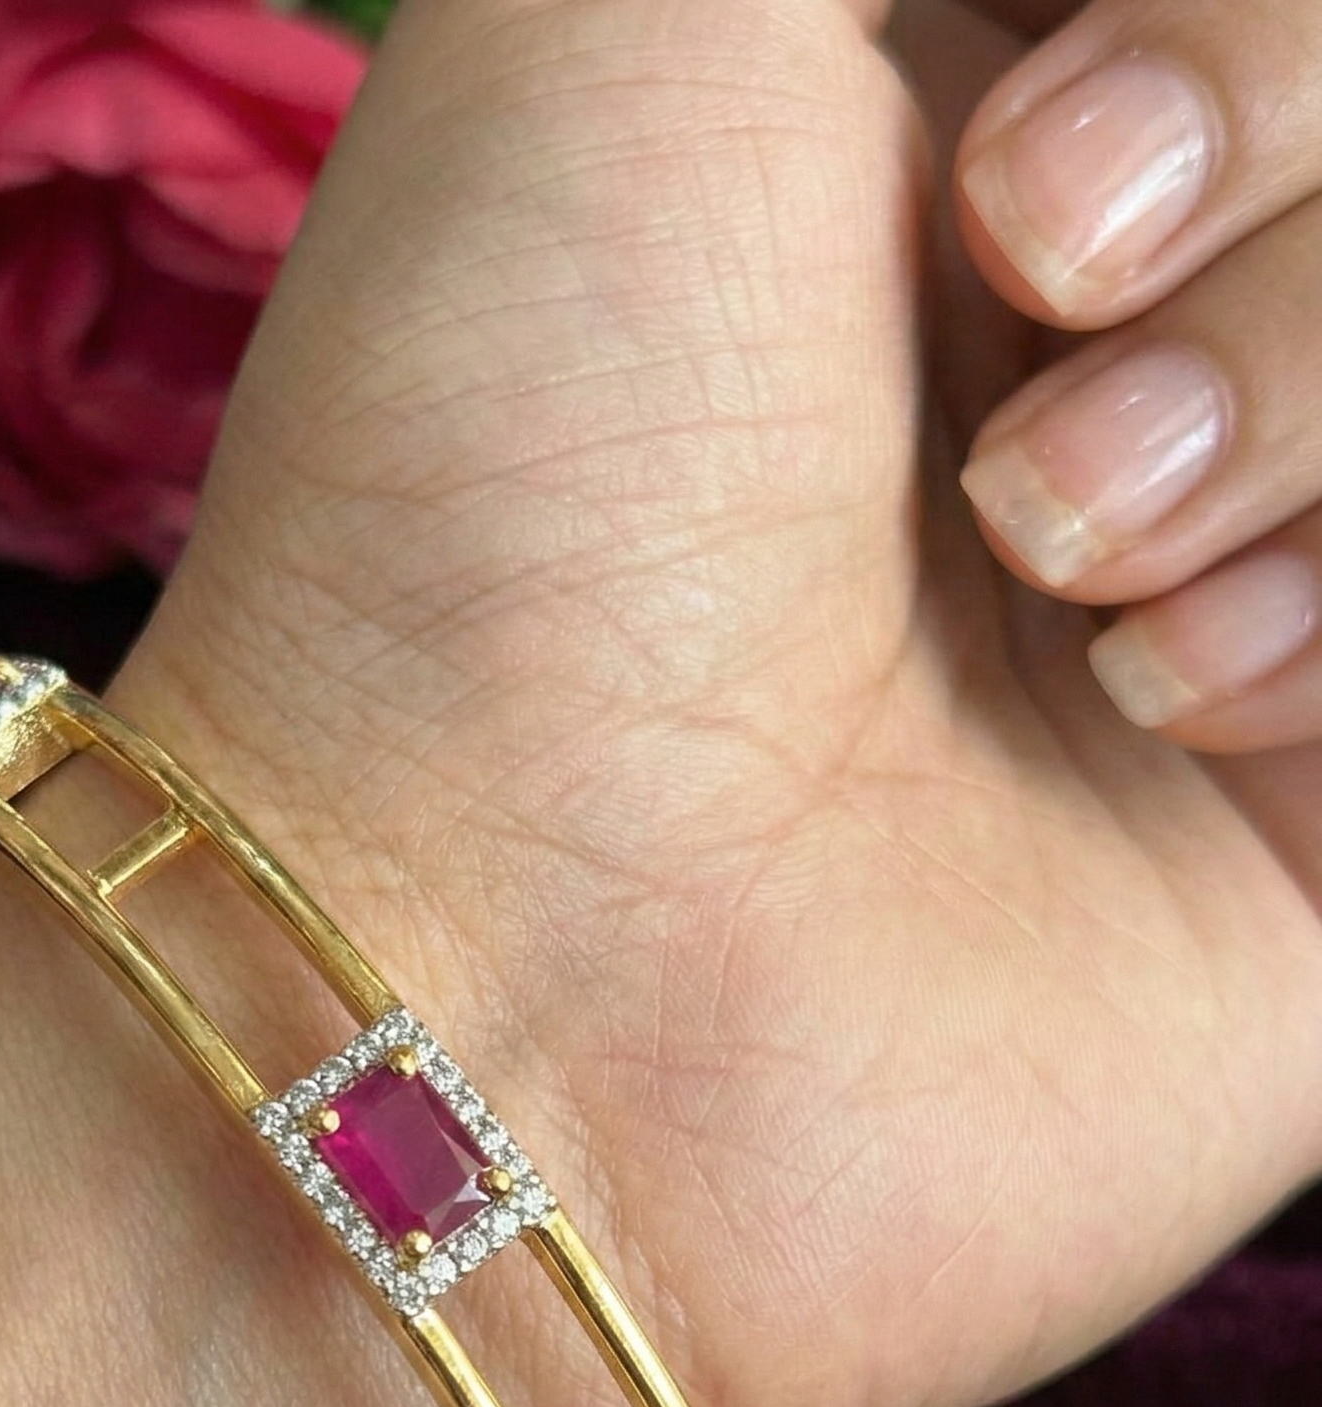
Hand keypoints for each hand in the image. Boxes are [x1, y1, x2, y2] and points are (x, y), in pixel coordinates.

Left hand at [116, 0, 1321, 1406]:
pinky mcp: (1320, 825)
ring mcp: (1234, 587)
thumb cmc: (510, 472)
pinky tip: (1159, 696)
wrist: (515, 967)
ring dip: (1297, 376)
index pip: (1246, 15)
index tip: (1021, 139)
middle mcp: (1110, 355)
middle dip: (1274, 128)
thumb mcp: (614, 25)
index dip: (1228, 25)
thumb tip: (1041, 6)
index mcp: (948, 133)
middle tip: (1045, 266)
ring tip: (1055, 547)